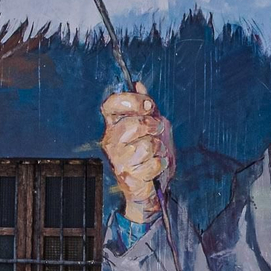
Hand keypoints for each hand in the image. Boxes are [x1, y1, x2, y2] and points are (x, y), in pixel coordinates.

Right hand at [100, 81, 174, 221]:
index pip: (110, 104)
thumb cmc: (151, 155)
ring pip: (147, 145)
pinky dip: (160, 165)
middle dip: (153, 127)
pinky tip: (154, 169)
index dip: (131, 100)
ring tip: (155, 155)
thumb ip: (146, 108)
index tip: (149, 105)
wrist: (152, 187)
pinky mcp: (127, 177)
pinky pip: (153, 163)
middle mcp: (110, 141)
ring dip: (159, 150)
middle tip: (156, 133)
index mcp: (114, 126)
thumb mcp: (153, 127)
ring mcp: (117, 160)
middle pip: (133, 124)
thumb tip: (139, 84)